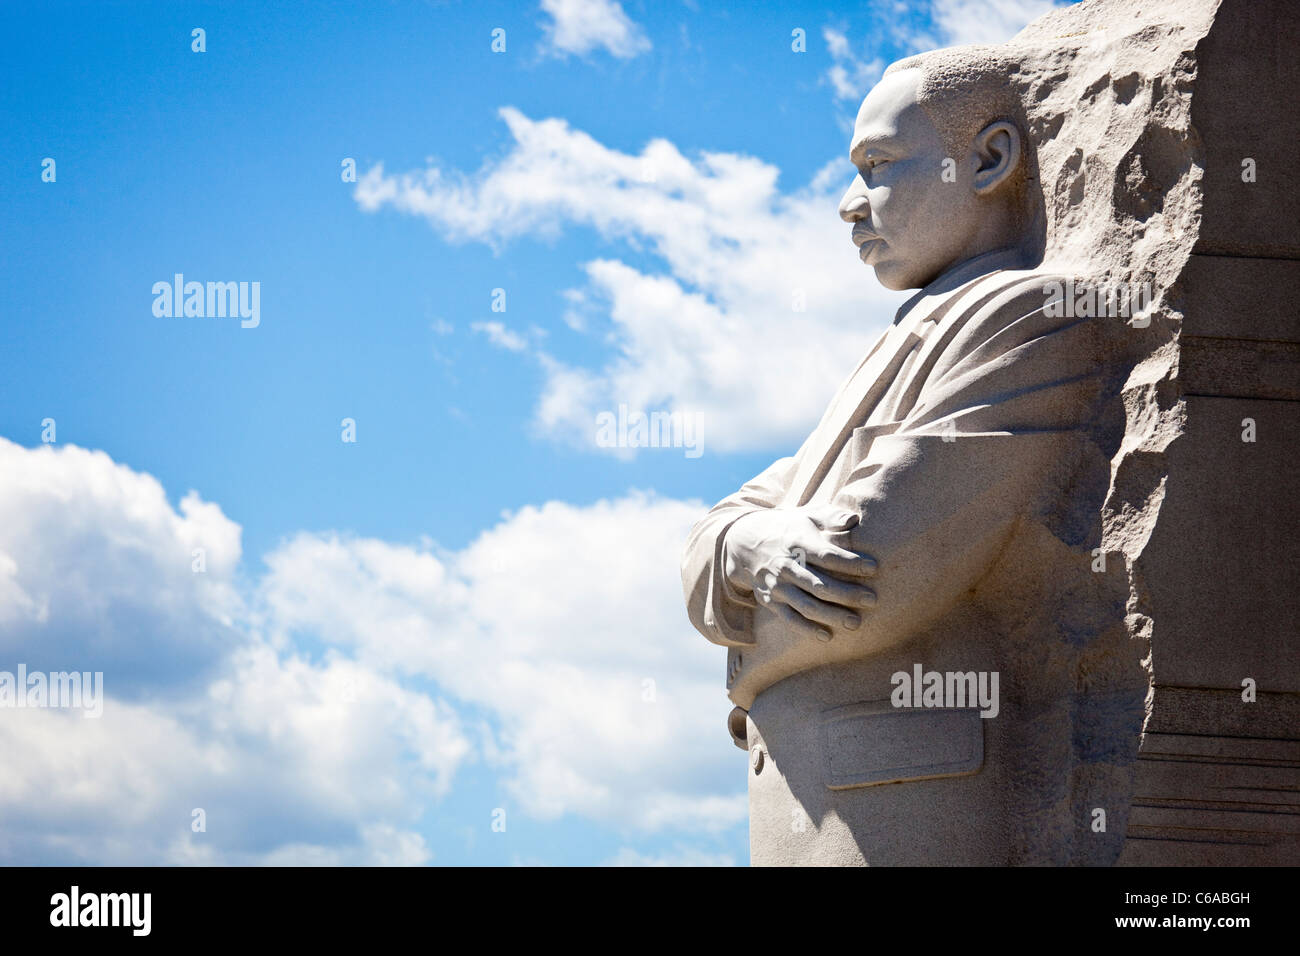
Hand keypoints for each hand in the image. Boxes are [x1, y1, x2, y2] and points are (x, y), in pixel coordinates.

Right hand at [722, 509, 876, 641]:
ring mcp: (778, 586)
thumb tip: (854, 519)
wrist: (744, 543)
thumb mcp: (807, 515)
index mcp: (798, 543)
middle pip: (820, 584)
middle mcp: (786, 566)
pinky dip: (807, 629)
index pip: (827, 556)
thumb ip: (831, 517)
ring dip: (831, 615)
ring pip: (806, 605)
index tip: (874, 568)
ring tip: (855, 623)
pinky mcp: (771, 601)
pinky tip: (827, 636)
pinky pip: (789, 618)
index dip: (851, 563)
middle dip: (847, 594)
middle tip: (872, 600)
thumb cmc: (788, 528)